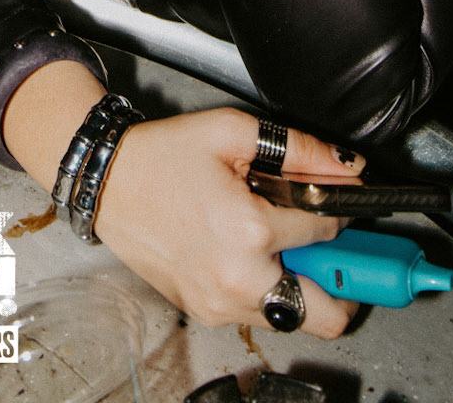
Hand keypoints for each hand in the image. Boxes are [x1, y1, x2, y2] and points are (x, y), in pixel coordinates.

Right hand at [94, 107, 358, 335]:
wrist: (106, 182)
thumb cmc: (162, 155)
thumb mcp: (233, 133)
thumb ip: (299, 150)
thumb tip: (346, 165)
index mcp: (250, 231)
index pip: (328, 231)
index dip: (341, 210)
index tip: (342, 202)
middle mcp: (239, 280)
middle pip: (329, 313)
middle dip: (340, 280)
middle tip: (329, 248)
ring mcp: (221, 304)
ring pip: (296, 319)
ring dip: (303, 287)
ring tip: (283, 245)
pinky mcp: (205, 313)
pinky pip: (258, 315)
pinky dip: (267, 290)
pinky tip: (246, 251)